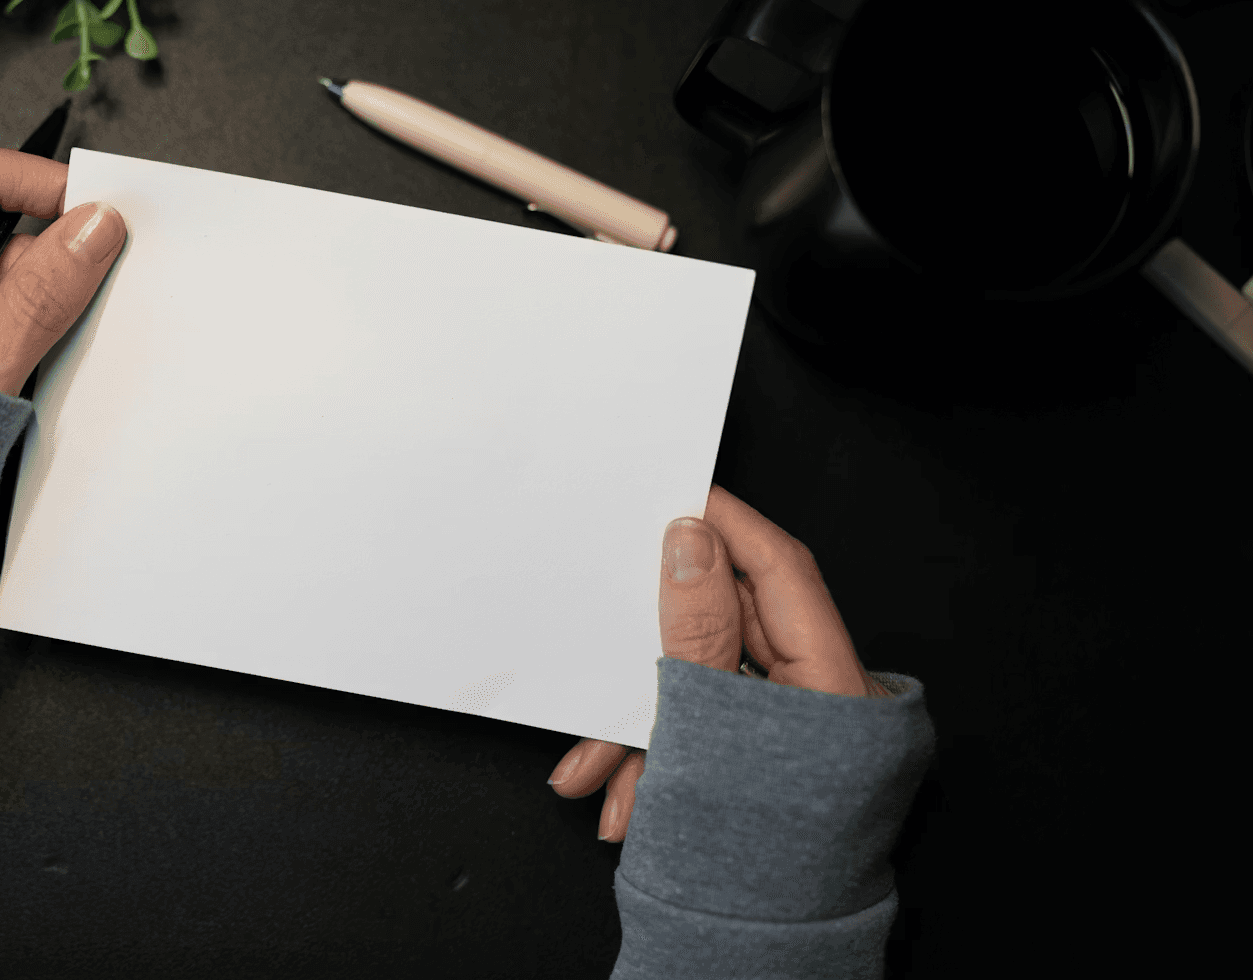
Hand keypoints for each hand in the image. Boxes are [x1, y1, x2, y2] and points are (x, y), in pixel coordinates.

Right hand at [547, 483, 890, 841]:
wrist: (755, 963)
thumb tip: (690, 540)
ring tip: (591, 771)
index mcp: (833, 683)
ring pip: (697, 693)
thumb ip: (698, 629)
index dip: (728, 523)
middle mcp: (817, 704)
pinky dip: (651, 759)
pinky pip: (697, 738)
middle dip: (649, 654)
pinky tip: (612, 795)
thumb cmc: (755, 861)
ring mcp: (785, 741)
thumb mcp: (711, 730)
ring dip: (636, 726)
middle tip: (603, 622)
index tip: (678, 490)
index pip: (780, 569)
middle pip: (725, 633)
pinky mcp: (755, 771)